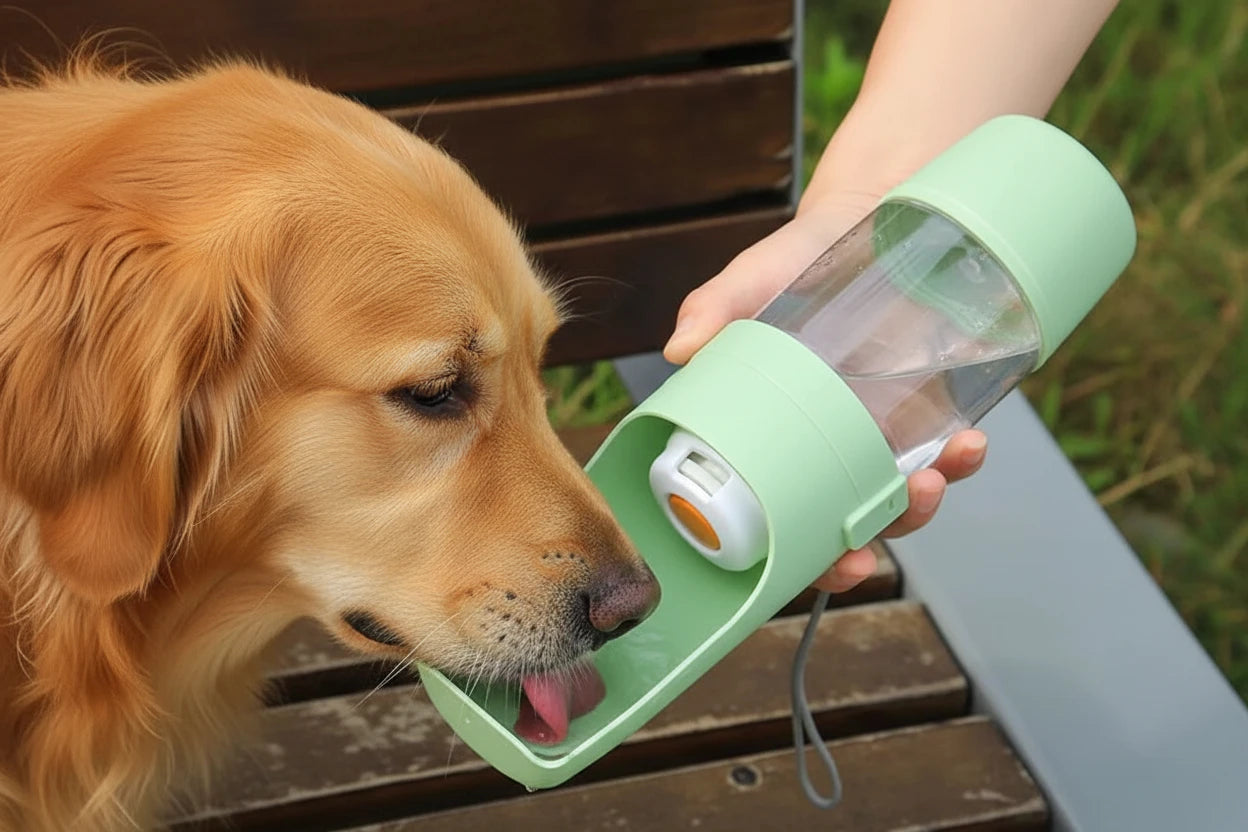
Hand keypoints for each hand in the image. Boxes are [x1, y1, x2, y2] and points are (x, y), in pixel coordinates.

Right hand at [662, 194, 987, 594]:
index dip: (810, 560)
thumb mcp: (753, 278)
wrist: (869, 220)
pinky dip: (960, 461)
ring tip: (931, 480)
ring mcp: (880, 432)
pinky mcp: (927, 408)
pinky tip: (967, 446)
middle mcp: (828, 446)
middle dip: (867, 545)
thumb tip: (681, 348)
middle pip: (845, 524)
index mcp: (777, 436)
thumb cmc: (797, 259)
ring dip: (920, 508)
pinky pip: (947, 453)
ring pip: (901, 500)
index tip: (836, 566)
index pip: (785, 519)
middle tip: (873, 545)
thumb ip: (716, 307)